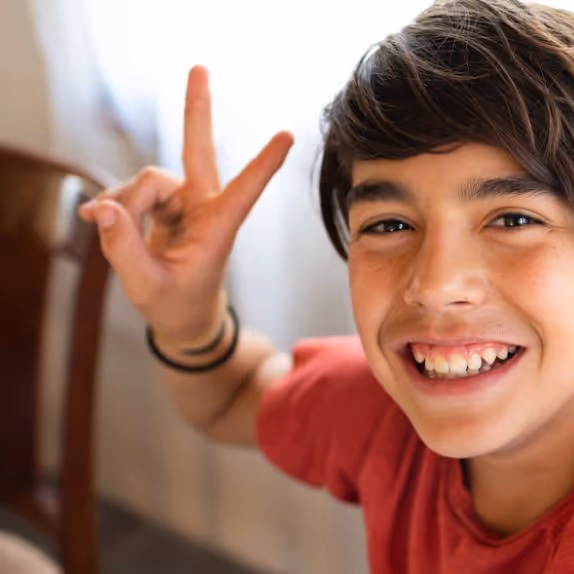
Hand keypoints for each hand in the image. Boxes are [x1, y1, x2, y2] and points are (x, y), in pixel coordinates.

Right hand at [79, 65, 293, 349]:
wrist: (180, 317)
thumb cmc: (175, 304)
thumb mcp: (147, 286)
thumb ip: (124, 248)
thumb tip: (104, 209)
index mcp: (219, 228)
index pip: (244, 191)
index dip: (264, 164)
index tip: (288, 136)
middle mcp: (203, 206)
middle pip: (197, 150)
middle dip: (196, 110)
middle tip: (199, 67)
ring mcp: (182, 202)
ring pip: (147, 181)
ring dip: (124, 203)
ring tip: (108, 228)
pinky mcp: (163, 204)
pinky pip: (130, 193)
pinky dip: (113, 206)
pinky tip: (95, 219)